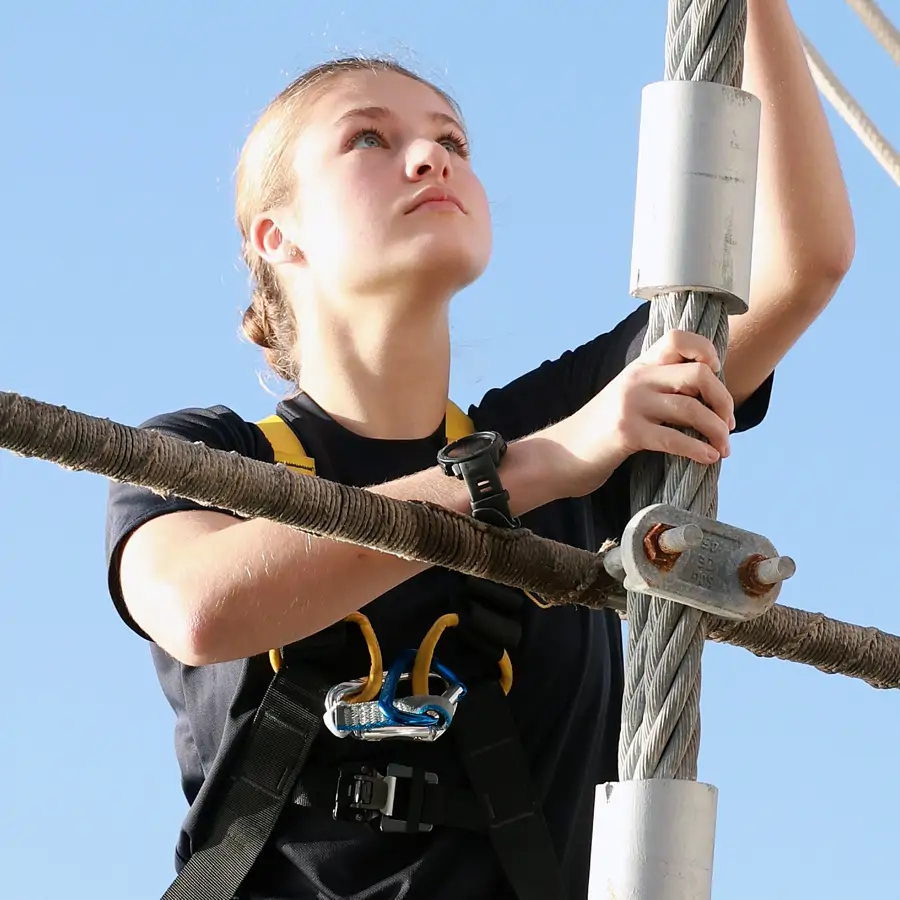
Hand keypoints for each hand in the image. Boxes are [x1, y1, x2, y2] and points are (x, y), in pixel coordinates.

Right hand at [547, 330, 735, 496]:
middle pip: (697, 375)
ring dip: (717, 430)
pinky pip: (675, 439)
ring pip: (691, 409)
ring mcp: (631, 405)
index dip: (705, 350)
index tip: (715, 374)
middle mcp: (637, 379)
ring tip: (723, 447)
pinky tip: (708, 458)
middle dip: (723, 401)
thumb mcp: (629, 397)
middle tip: (728, 424)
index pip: (679, 338)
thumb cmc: (603, 430)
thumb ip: (660, 388)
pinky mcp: (627, 433)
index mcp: (640, 367)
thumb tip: (707, 396)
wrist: (564, 453)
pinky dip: (699, 450)